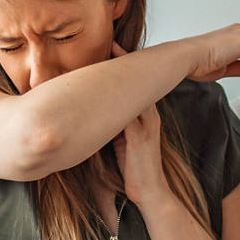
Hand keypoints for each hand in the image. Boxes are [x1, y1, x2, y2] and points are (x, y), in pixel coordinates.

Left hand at [110, 41, 169, 206]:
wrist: (149, 195)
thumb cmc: (131, 172)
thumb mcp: (120, 145)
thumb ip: (111, 129)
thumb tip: (90, 119)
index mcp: (145, 118)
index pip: (138, 86)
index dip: (126, 67)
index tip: (113, 49)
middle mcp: (148, 118)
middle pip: (138, 84)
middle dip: (125, 63)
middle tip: (112, 43)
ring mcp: (145, 126)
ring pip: (134, 93)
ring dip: (120, 76)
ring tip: (109, 56)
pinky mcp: (138, 137)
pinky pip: (127, 112)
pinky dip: (117, 98)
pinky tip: (104, 86)